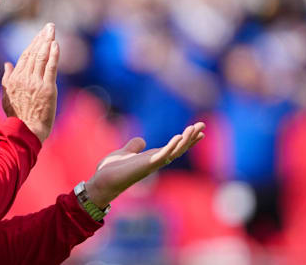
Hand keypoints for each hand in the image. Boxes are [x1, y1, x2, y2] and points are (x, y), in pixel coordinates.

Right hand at [1, 23, 59, 142]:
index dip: (33, 43)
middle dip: (42, 37)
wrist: (25, 130)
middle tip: (49, 26)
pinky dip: (53, 55)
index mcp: (14, 78)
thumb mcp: (6, 95)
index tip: (40, 35)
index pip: (24, 56)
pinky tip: (56, 44)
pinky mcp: (47, 88)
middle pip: (33, 53)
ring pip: (41, 57)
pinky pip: (50, 67)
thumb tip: (7, 63)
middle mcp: (24, 78)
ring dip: (48, 41)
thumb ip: (7, 77)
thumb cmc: (16, 116)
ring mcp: (35, 82)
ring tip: (52, 30)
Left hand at [85, 122, 205, 207]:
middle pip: (178, 148)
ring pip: (174, 151)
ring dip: (186, 140)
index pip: (173, 147)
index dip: (186, 139)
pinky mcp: (146, 165)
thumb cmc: (112, 170)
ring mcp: (152, 164)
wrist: (103, 180)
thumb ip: (134, 146)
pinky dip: (171, 146)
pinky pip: (163, 155)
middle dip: (191, 138)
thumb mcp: (125, 152)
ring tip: (195, 128)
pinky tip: (179, 137)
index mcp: (151, 157)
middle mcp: (155, 161)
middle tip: (202, 125)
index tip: (198, 130)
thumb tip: (141, 141)